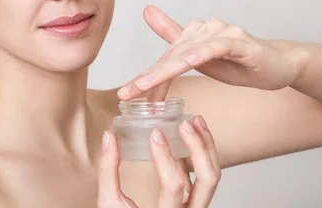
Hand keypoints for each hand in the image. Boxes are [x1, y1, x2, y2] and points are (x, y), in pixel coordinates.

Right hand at [98, 115, 220, 207]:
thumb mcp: (110, 203)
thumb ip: (108, 171)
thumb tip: (109, 137)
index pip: (174, 185)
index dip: (165, 156)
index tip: (155, 134)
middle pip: (208, 179)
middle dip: (199, 147)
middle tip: (185, 124)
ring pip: (212, 177)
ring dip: (207, 146)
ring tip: (196, 121)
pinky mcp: (193, 201)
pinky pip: (203, 177)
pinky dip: (200, 154)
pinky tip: (191, 137)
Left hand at [117, 6, 310, 100]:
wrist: (277, 66)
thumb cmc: (238, 63)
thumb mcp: (201, 59)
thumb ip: (174, 36)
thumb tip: (147, 11)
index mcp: (194, 34)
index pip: (165, 58)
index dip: (146, 77)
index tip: (125, 93)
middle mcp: (206, 29)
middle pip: (172, 55)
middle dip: (149, 77)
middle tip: (128, 93)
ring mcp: (224, 33)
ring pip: (190, 52)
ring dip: (168, 69)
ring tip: (148, 84)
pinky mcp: (241, 42)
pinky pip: (219, 47)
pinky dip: (204, 53)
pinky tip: (190, 61)